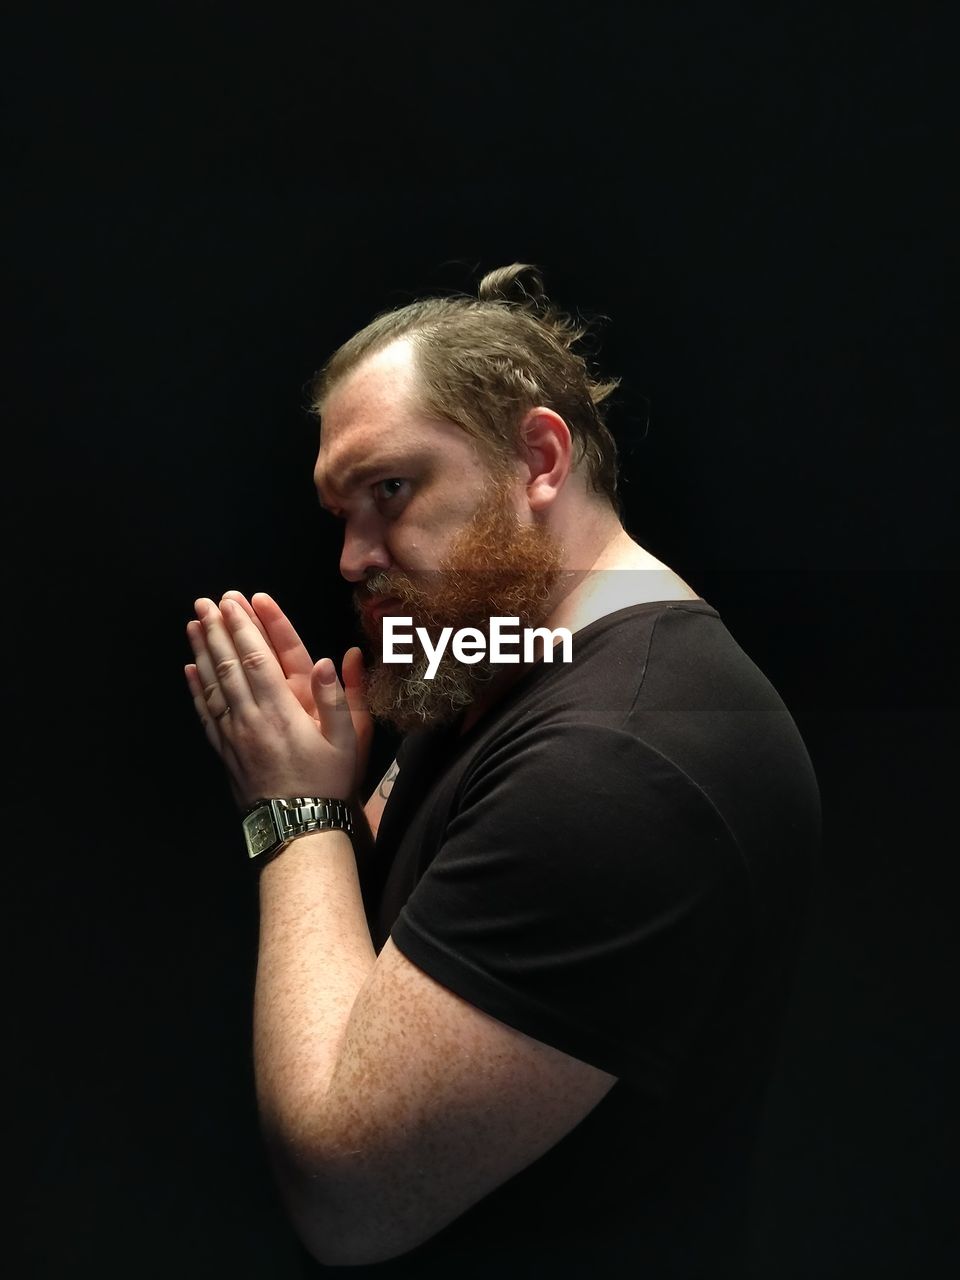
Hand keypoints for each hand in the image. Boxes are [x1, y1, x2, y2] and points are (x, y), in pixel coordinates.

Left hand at [184, 596, 356, 807]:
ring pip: (213, 685)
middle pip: (229, 665)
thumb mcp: (347, 741)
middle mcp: (252, 719)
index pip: (257, 660)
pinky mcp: (225, 751)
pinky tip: (190, 670)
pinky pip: (206, 713)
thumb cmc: (327, 783)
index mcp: (283, 712)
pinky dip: (197, 689)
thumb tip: (328, 660)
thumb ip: (336, 699)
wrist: (298, 827)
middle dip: (218, 630)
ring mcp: (234, 735)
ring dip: (202, 651)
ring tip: (193, 624)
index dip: (244, 628)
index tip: (233, 603)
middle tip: (206, 601)